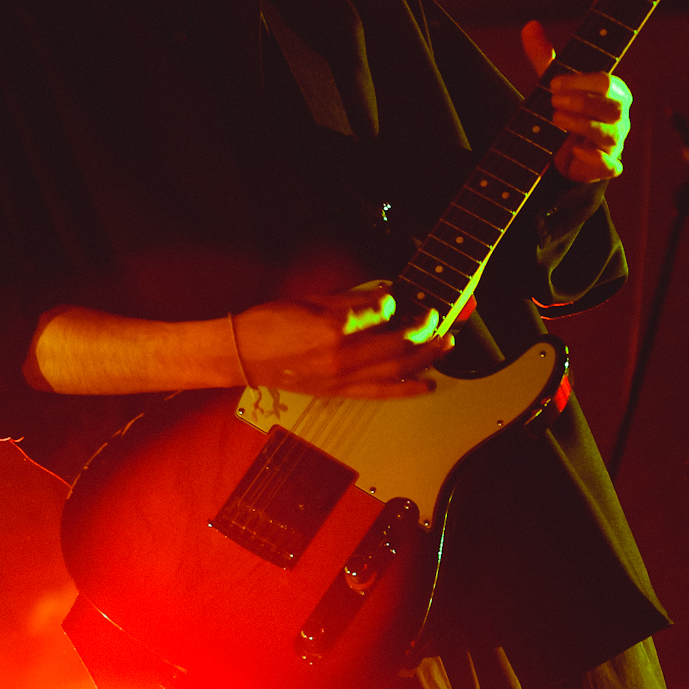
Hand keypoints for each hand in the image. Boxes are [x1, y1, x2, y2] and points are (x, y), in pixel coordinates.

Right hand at [232, 285, 450, 398]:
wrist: (243, 355)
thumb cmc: (268, 324)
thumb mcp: (312, 301)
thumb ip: (352, 299)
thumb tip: (384, 295)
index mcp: (333, 328)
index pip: (381, 313)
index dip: (398, 303)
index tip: (405, 297)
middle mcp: (342, 357)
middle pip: (397, 345)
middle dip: (424, 331)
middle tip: (440, 318)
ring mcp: (342, 379)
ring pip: (396, 371)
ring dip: (425, 358)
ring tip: (445, 345)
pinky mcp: (339, 392)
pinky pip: (381, 393)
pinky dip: (408, 389)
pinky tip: (427, 383)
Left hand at [521, 21, 631, 181]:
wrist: (566, 151)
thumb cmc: (567, 109)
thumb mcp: (555, 84)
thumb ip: (545, 57)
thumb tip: (530, 25)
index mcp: (613, 91)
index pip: (606, 82)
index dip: (580, 82)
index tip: (553, 83)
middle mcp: (620, 116)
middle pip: (612, 107)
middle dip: (580, 102)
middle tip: (552, 101)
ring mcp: (617, 142)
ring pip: (609, 134)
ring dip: (581, 126)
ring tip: (555, 119)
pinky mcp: (609, 166)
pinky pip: (610, 165)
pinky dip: (594, 159)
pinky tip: (575, 151)